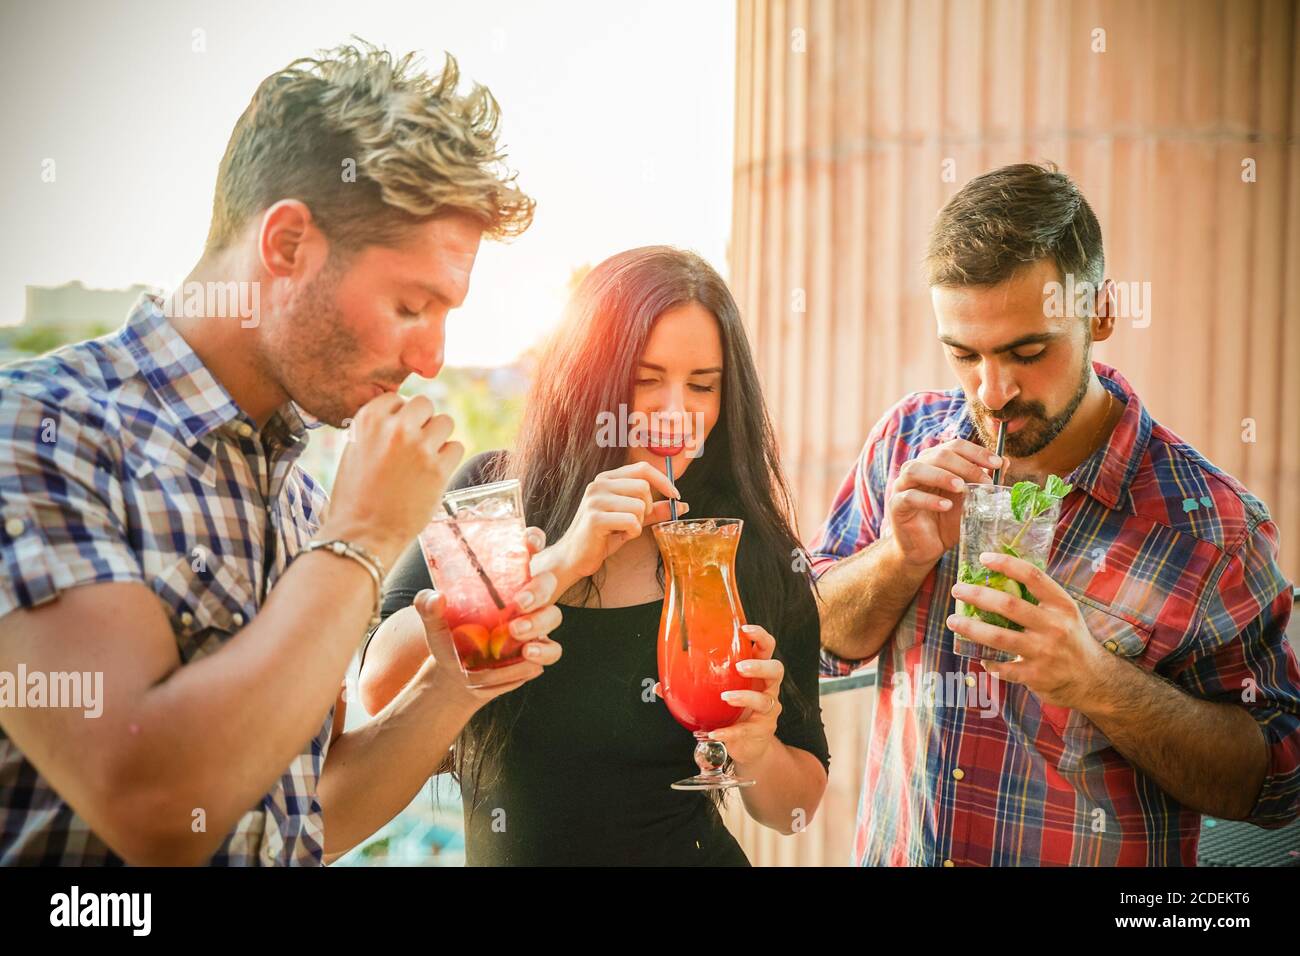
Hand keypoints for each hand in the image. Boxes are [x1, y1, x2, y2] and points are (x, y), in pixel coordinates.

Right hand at [321, 393, 463, 568]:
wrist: (362, 534)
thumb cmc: (354, 497)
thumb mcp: (352, 452)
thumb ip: (375, 430)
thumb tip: (397, 416)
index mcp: (368, 420)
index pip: (396, 399)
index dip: (399, 416)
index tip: (397, 434)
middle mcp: (395, 428)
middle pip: (424, 404)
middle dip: (423, 421)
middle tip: (416, 443)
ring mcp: (419, 447)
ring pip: (445, 422)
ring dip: (439, 437)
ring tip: (426, 458)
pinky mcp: (439, 469)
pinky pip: (456, 448)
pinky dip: (449, 459)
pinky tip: (434, 472)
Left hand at [414, 527, 563, 710]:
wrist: (455, 674)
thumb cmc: (449, 637)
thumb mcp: (434, 621)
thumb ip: (429, 606)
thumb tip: (435, 598)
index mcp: (503, 580)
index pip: (525, 552)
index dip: (533, 541)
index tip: (531, 543)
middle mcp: (524, 598)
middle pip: (547, 582)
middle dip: (539, 589)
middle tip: (520, 601)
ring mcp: (534, 625)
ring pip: (553, 614)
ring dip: (538, 622)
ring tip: (515, 632)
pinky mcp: (538, 651)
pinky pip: (552, 649)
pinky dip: (543, 651)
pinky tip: (526, 654)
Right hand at [545, 462, 685, 589]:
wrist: (574, 557)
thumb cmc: (602, 536)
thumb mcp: (632, 519)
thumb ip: (654, 510)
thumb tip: (682, 505)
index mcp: (607, 479)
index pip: (643, 468)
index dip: (663, 480)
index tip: (675, 495)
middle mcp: (599, 484)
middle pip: (643, 487)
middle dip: (648, 508)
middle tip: (635, 521)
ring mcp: (595, 500)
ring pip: (639, 506)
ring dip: (638, 523)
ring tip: (622, 530)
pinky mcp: (595, 518)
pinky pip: (631, 522)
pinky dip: (632, 533)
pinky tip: (618, 536)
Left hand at [655, 624, 784, 766]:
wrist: (748, 747)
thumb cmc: (731, 712)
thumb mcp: (715, 696)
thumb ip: (691, 687)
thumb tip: (659, 685)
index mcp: (756, 672)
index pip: (766, 648)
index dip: (760, 636)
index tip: (745, 629)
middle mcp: (767, 688)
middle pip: (776, 669)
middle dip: (759, 665)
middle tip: (740, 667)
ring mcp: (767, 710)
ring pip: (765, 700)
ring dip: (745, 696)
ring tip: (725, 697)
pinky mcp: (762, 731)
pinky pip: (746, 729)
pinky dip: (729, 731)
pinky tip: (713, 732)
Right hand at [887, 438, 1001, 567]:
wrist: (926, 548)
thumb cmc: (946, 522)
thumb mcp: (970, 502)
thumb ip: (983, 482)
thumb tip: (1005, 462)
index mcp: (935, 463)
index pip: (955, 446)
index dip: (976, 452)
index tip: (997, 463)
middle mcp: (917, 469)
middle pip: (938, 455)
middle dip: (964, 465)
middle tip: (985, 481)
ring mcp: (903, 486)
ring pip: (916, 469)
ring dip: (941, 476)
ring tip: (961, 488)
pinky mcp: (896, 505)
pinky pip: (909, 497)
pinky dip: (929, 500)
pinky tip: (946, 506)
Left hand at [946, 550, 1112, 709]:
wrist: (1093, 679)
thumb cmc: (1071, 639)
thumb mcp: (1064, 613)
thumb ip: (1039, 598)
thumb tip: (1000, 576)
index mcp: (1062, 605)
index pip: (1033, 576)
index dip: (1007, 564)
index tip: (984, 557)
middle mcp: (1054, 626)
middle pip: (1009, 605)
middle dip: (978, 595)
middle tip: (957, 589)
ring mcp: (1044, 652)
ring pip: (999, 637)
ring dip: (971, 628)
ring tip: (952, 620)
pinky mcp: (1036, 676)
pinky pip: (1003, 668)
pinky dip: (988, 662)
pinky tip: (980, 657)